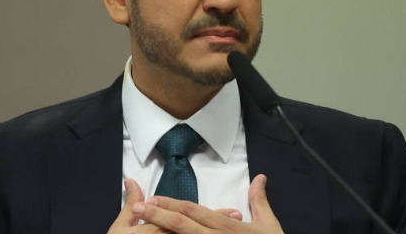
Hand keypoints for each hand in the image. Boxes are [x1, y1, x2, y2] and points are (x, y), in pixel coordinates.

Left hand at [132, 174, 283, 232]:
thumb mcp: (269, 225)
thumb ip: (259, 200)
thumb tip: (259, 178)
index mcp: (226, 227)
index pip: (193, 212)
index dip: (171, 204)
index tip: (152, 198)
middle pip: (182, 225)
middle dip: (158, 216)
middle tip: (136, 208)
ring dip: (161, 232)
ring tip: (139, 227)